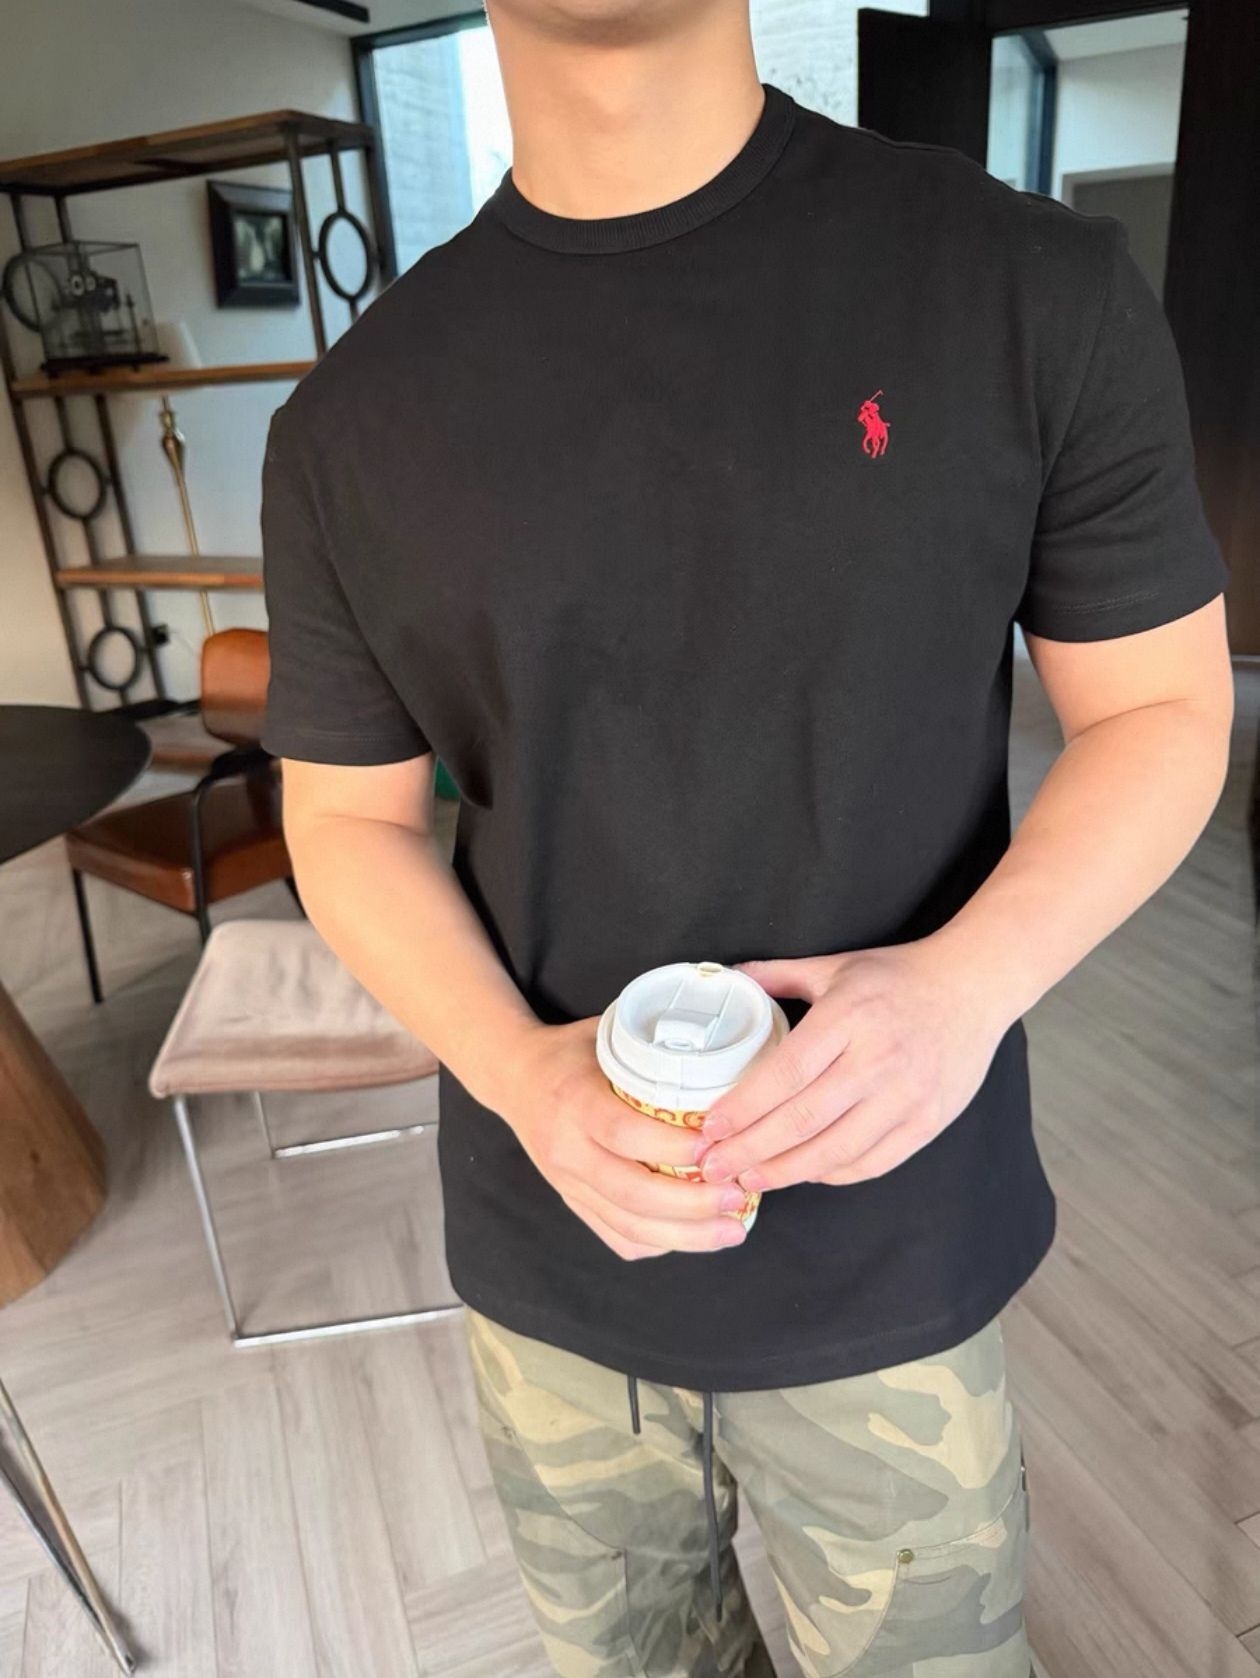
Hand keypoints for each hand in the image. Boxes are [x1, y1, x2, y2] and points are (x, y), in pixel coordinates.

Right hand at [494, 1018, 750, 1261]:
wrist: (513, 1079)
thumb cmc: (571, 1053)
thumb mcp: (605, 1035)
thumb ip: (653, 1049)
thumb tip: (724, 1048)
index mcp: (574, 1103)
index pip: (624, 1134)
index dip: (672, 1147)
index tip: (718, 1146)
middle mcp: (567, 1150)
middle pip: (631, 1192)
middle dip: (691, 1204)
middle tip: (738, 1197)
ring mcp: (567, 1184)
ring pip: (628, 1226)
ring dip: (685, 1235)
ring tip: (733, 1230)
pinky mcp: (572, 1202)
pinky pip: (616, 1237)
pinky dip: (659, 1243)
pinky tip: (695, 1236)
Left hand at [695, 942, 1007, 1192]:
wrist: (973, 987)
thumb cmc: (898, 977)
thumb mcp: (834, 966)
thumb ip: (777, 975)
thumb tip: (726, 980)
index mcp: (848, 1017)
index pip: (786, 1073)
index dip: (744, 1107)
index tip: (710, 1128)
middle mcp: (877, 1060)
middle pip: (804, 1119)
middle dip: (751, 1150)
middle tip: (714, 1167)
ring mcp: (906, 1096)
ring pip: (836, 1150)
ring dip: (786, 1171)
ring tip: (750, 1179)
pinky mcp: (928, 1122)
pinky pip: (872, 1161)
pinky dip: (832, 1173)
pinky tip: (803, 1172)